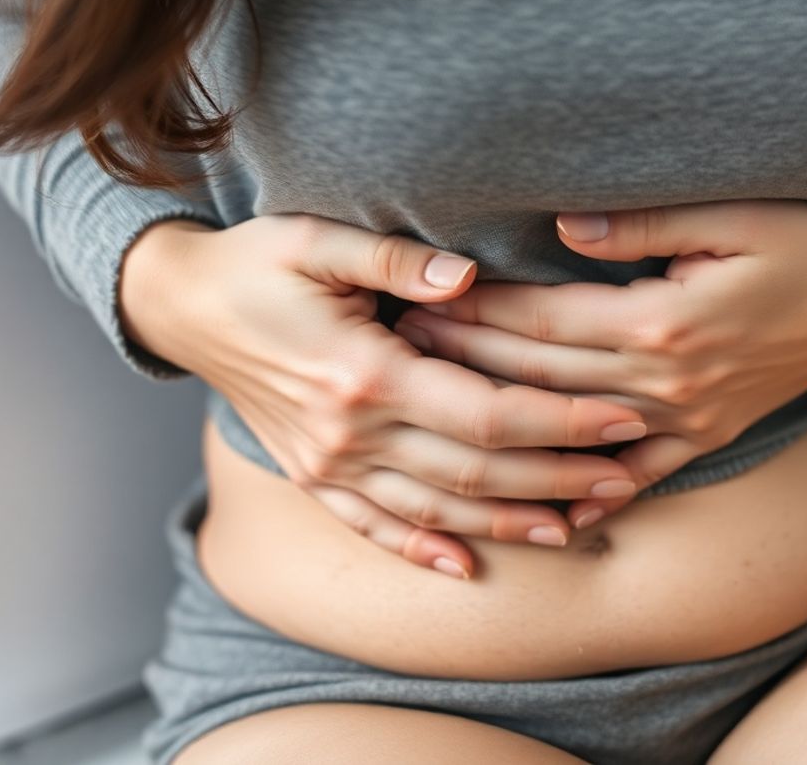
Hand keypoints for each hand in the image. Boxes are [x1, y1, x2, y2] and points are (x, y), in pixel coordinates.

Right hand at [119, 214, 645, 577]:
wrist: (182, 307)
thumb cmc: (257, 263)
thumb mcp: (317, 241)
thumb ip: (395, 264)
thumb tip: (469, 278)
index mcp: (363, 373)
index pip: (486, 411)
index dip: (559, 419)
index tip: (619, 416)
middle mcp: (348, 433)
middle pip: (474, 471)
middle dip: (555, 478)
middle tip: (623, 477)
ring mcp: (327, 465)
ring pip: (434, 510)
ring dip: (506, 522)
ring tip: (571, 526)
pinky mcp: (312, 478)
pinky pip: (372, 528)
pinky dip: (421, 550)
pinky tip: (466, 566)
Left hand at [394, 199, 806, 529]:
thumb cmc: (803, 246)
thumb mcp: (732, 214)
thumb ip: (643, 223)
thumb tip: (563, 224)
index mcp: (662, 322)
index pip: (543, 319)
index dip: (477, 311)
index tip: (421, 303)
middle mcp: (666, 382)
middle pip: (543, 376)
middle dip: (468, 363)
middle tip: (402, 352)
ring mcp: (686, 419)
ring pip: (575, 431)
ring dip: (507, 423)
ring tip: (445, 412)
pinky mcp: (705, 439)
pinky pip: (640, 478)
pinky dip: (594, 497)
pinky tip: (553, 514)